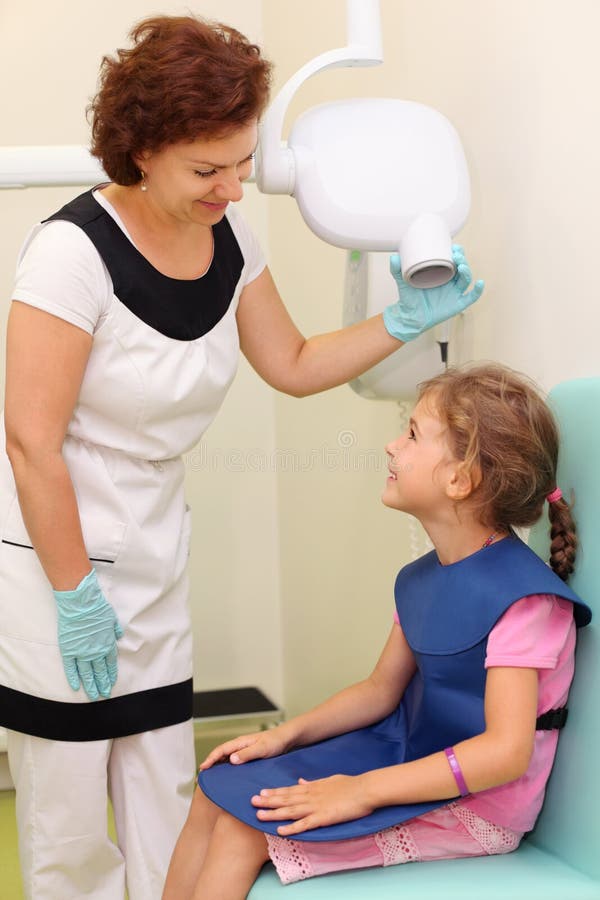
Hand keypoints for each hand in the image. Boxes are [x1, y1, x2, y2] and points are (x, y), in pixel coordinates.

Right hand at [53, 568, 122, 700]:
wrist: (80, 604)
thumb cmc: (97, 608)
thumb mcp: (112, 618)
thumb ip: (115, 630)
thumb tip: (118, 636)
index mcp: (107, 644)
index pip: (110, 664)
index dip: (110, 674)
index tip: (111, 683)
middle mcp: (96, 652)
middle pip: (100, 672)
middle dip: (102, 684)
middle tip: (104, 695)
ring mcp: (82, 652)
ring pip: (87, 674)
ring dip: (91, 686)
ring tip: (94, 696)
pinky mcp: (69, 651)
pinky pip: (71, 668)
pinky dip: (74, 678)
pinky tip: (76, 687)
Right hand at [199, 725, 291, 769]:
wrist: (285, 739)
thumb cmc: (274, 742)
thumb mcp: (261, 749)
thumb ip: (247, 753)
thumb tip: (231, 759)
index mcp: (240, 742)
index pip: (221, 750)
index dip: (211, 758)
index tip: (203, 767)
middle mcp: (240, 746)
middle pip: (221, 754)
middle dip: (210, 762)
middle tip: (202, 774)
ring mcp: (244, 750)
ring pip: (226, 757)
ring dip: (218, 765)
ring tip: (210, 776)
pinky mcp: (248, 755)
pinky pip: (234, 761)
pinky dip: (227, 766)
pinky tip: (226, 775)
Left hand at [251, 774, 372, 835]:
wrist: (365, 790)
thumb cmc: (350, 785)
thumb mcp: (329, 780)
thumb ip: (314, 782)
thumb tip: (301, 781)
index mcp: (312, 787)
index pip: (289, 790)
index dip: (274, 792)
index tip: (261, 792)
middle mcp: (310, 796)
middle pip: (285, 799)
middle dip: (268, 801)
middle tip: (251, 802)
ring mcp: (316, 807)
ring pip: (290, 811)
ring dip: (274, 813)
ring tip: (259, 814)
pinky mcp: (323, 818)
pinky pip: (304, 824)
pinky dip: (291, 828)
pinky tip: (280, 830)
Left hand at [383, 244, 483, 342]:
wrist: (410, 317)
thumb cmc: (410, 298)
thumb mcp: (403, 281)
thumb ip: (397, 270)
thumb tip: (394, 257)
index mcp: (440, 273)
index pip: (452, 259)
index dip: (456, 252)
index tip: (453, 246)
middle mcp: (450, 281)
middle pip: (462, 267)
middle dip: (462, 259)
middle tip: (456, 255)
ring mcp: (455, 292)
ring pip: (466, 279)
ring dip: (467, 271)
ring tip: (461, 266)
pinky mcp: (458, 304)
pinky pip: (471, 297)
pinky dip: (477, 290)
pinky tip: (480, 283)